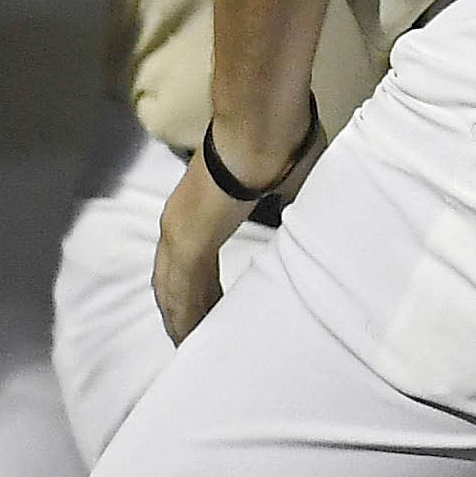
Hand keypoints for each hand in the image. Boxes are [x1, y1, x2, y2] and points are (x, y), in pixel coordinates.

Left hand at [155, 133, 300, 341]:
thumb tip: (302, 209)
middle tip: (189, 339)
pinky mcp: (187, 243)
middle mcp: (180, 221)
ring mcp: (179, 232)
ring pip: (173, 290)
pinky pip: (183, 292)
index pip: (192, 255)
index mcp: (202, 204)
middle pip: (173, 279)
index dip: (196, 282)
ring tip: (190, 347)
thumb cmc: (279, 142)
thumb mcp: (287, 179)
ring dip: (181, 319)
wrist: (262, 129)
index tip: (207, 303)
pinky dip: (185, 317)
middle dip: (181, 308)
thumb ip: (285, 197)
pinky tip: (189, 339)